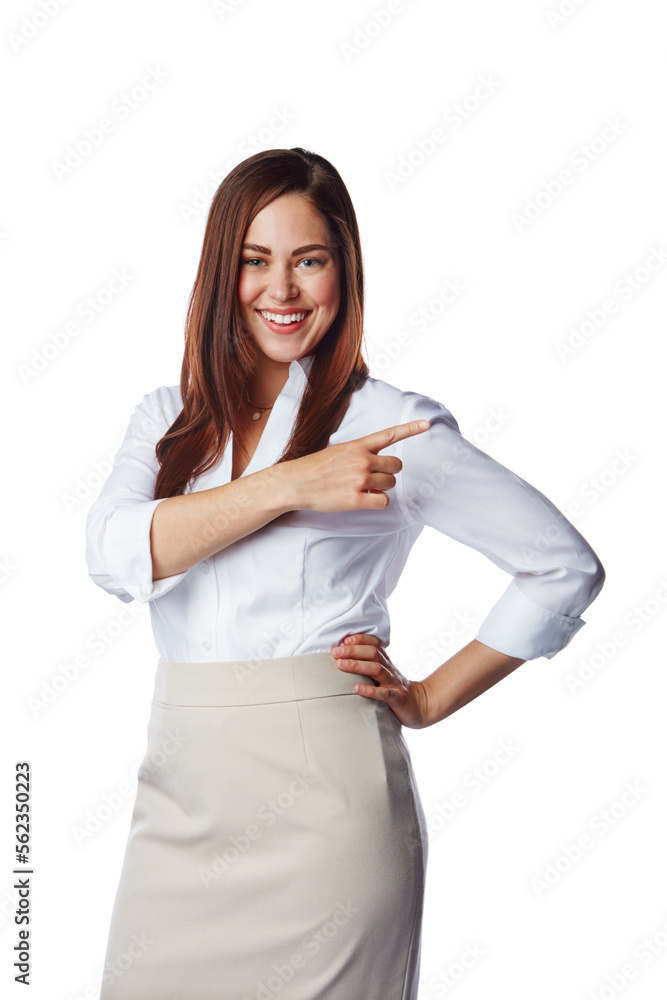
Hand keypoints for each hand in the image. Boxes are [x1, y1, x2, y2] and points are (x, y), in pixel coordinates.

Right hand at [277, 418, 430, 513]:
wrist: (294, 483)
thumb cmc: (315, 468)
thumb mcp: (338, 451)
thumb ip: (359, 453)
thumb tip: (377, 466)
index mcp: (357, 446)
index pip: (389, 435)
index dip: (410, 429)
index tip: (427, 424)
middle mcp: (362, 460)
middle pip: (396, 465)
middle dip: (389, 472)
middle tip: (374, 477)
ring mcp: (360, 480)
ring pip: (390, 484)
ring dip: (382, 488)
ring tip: (364, 488)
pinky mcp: (356, 499)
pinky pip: (382, 501)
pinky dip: (377, 502)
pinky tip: (364, 500)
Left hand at [330, 633, 429, 729]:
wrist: (420, 704)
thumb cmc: (393, 688)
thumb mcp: (382, 674)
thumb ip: (367, 665)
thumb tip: (341, 658)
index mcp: (385, 661)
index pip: (374, 643)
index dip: (360, 639)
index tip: (344, 640)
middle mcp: (389, 668)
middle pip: (372, 653)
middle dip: (353, 651)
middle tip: (335, 652)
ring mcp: (394, 683)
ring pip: (377, 669)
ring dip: (357, 665)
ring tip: (340, 665)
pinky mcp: (397, 698)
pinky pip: (384, 693)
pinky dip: (370, 690)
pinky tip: (357, 688)